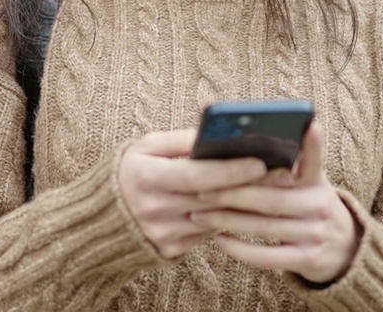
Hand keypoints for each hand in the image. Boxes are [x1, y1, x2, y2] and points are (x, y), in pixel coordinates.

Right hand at [117, 129, 266, 258]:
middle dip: (249, 186)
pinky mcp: (170, 250)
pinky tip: (241, 207)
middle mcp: (154, 208)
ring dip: (243, 205)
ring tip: (269, 189)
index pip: (197, 175)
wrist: (102, 216)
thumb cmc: (131, 170)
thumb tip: (219, 134)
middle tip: (281, 175)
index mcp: (146, 177)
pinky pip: (206, 234)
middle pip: (213, 199)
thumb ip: (181, 140)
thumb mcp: (148, 146)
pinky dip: (224, 219)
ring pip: (215, 219)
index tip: (261, 161)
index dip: (231, 169)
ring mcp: (162, 233)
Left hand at [191, 123, 361, 283]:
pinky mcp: (307, 260)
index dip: (313, 145)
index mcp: (318, 182)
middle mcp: (320, 206)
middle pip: (271, 198)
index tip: (310, 125)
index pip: (314, 161)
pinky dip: (241, 249)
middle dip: (232, 194)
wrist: (344, 249)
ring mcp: (315, 234)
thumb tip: (243, 145)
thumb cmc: (310, 204)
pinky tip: (219, 239)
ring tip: (199, 213)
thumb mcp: (309, 182)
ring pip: (264, 226)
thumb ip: (288, 166)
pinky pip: (268, 257)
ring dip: (227, 220)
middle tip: (200, 189)